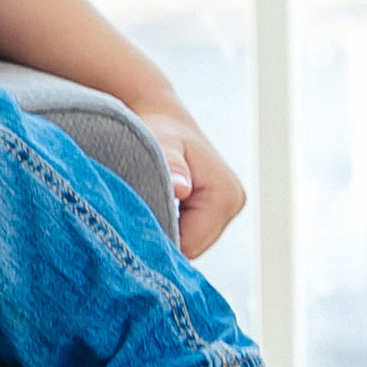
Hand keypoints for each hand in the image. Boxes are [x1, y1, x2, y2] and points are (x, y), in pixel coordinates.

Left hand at [131, 99, 246, 259]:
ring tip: (143, 208)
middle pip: (193, 247)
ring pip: (191, 242)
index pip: (191, 243)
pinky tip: (154, 210)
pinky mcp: (216, 211)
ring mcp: (227, 210)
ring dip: (166, 231)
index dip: (160, 239)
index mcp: (225, 194)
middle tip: (133, 217)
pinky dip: (171, 227)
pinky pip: (190, 233)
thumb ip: (170, 166)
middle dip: (163, 236)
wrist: (165, 120)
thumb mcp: (161, 143)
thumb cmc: (159, 130)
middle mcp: (233, 204)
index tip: (133, 224)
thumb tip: (180, 189)